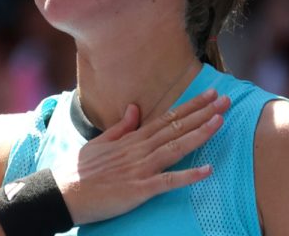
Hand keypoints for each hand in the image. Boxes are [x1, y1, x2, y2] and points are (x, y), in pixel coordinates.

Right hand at [54, 88, 229, 224]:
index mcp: (132, 139)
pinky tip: (207, 170)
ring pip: (175, 148)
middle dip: (202, 113)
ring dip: (199, 134)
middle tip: (226, 100)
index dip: (190, 106)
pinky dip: (188, 176)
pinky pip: (167, 182)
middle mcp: (139, 149)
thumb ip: (122, 126)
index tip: (209, 94)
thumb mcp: (100, 142)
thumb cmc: (80, 170)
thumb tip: (135, 108)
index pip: (166, 117)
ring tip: (220, 121)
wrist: (63, 193)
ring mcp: (140, 168)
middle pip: (176, 127)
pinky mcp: (138, 189)